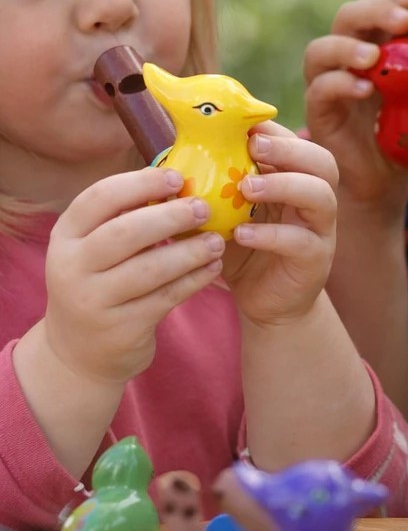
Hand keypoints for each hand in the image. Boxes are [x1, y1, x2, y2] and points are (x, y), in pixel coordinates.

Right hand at [44, 168, 225, 384]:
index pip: (99, 198)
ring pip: (149, 269)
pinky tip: (214, 267)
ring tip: (218, 241)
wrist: (79, 354)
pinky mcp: (120, 329)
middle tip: (204, 208)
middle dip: (170, 216)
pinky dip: (194, 280)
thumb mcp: (94, 248)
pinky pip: (166, 298)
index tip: (176, 177)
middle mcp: (71, 267)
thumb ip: (126, 216)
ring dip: (190, 251)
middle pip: (125, 232)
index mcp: (65, 236)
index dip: (140, 183)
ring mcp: (93, 301)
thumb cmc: (100, 282)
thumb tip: (179, 177)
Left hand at [223, 122, 338, 324]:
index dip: (275, 131)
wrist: (264, 302)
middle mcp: (315, 199)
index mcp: (296, 180)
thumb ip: (214, 184)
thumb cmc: (243, 249)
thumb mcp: (228, 211)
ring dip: (284, 185)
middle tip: (254, 147)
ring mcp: (321, 229)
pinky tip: (241, 234)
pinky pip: (301, 241)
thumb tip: (170, 155)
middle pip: (322, 162)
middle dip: (290, 149)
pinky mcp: (315, 260)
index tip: (244, 126)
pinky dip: (271, 235)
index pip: (297, 143)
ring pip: (320, 196)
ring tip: (247, 189)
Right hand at [302, 0, 407, 211]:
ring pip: (320, 50)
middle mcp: (348, 61)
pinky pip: (319, 90)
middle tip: (403, 20)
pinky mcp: (320, 114)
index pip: (377, 10)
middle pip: (346, 18)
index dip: (393, 0)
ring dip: (347, 47)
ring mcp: (329, 85)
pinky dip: (338, 84)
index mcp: (377, 48)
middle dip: (373, 11)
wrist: (389, 183)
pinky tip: (364, 89)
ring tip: (374, 56)